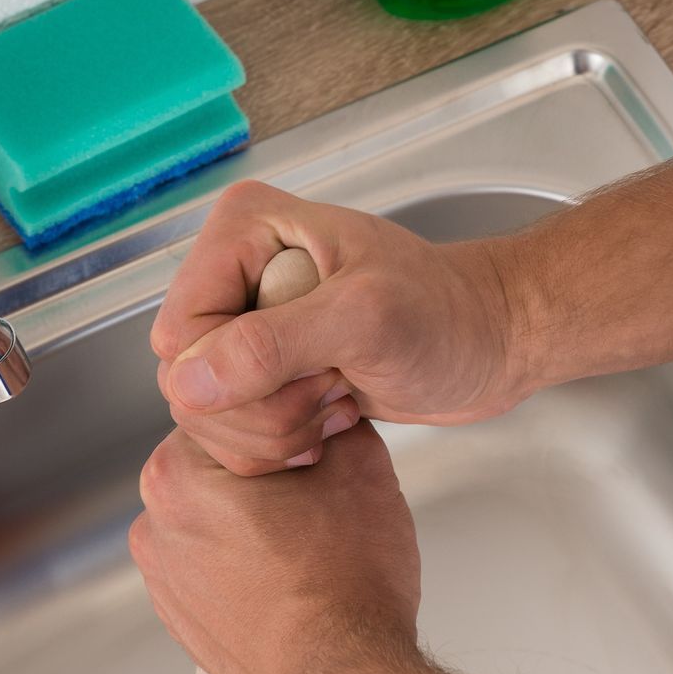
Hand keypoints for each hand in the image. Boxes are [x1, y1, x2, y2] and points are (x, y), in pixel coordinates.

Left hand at [129, 418, 422, 673]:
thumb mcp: (362, 472)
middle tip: (322, 487)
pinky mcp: (181, 620)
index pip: (226, 408)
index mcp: (179, 475)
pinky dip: (247, 563)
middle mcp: (155, 526)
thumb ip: (339, 420)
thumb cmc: (345, 594)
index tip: (319, 437)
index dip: (285, 415)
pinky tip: (295, 577)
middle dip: (268, 467)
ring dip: (256, 516)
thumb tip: (334, 407)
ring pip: (214, 515)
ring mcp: (163, 579)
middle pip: (215, 463)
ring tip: (312, 541)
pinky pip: (213, 566)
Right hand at [151, 182, 522, 474]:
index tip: (316, 370)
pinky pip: (232, 429)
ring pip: (206, 413)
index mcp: (244, 230)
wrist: (490, 343)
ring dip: (278, 429)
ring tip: (340, 398)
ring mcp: (244, 322)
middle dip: (264, 409)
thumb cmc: (447, 314)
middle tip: (335, 389)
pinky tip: (333, 418)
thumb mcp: (364, 320)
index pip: (182, 333)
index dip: (236, 377)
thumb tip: (188, 381)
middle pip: (186, 379)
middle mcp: (233, 270)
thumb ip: (273, 345)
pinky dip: (281, 443)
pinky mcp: (262, 367)